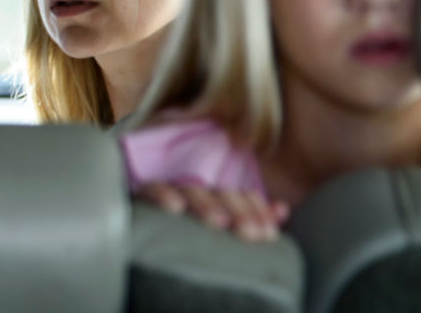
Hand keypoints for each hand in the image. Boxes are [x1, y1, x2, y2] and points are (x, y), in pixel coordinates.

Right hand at [138, 182, 288, 241]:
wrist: (138, 232)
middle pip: (218, 191)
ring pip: (191, 189)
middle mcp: (193, 186)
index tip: (269, 234)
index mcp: (213, 193)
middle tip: (250, 233)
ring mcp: (168, 187)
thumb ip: (252, 215)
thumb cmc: (187, 231)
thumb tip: (282, 210)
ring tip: (218, 222)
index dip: (256, 211)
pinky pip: (152, 188)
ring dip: (206, 204)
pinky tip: (175, 207)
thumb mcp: (223, 222)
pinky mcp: (142, 192)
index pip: (239, 194)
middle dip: (238, 211)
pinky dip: (163, 195)